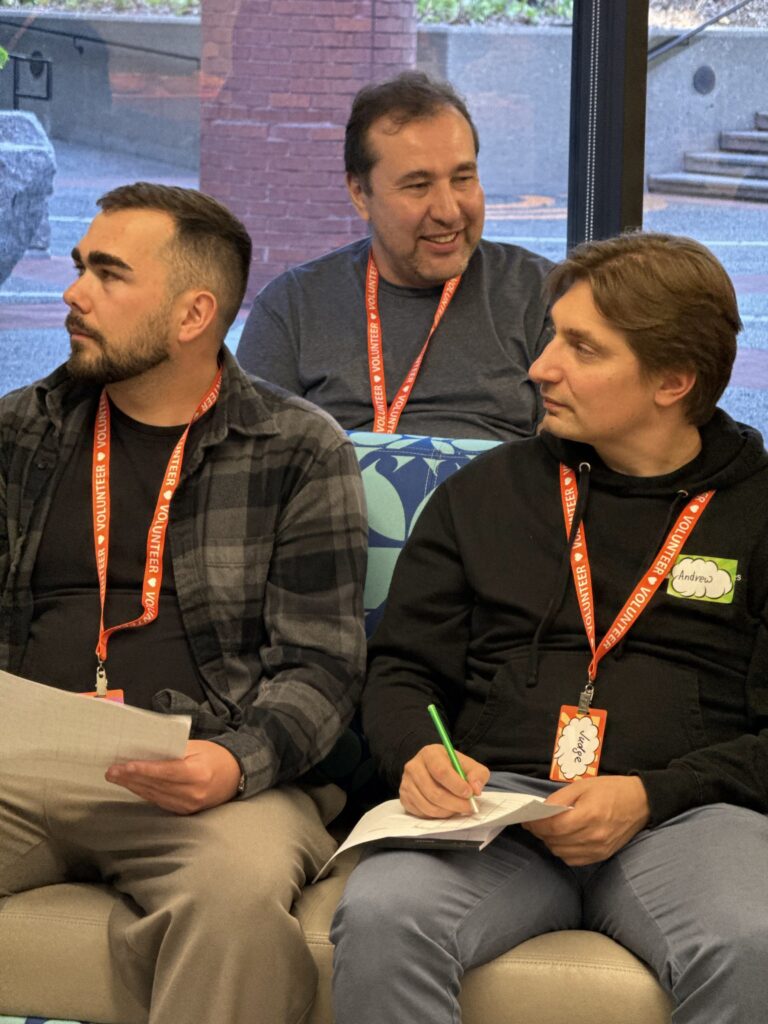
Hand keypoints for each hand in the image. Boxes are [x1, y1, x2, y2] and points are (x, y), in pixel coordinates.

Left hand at [105, 740, 241, 813]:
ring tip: (116, 777)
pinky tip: (132, 785)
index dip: (144, 770)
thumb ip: (174, 749)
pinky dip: (144, 792)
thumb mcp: (198, 746)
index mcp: (198, 773)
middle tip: (111, 770)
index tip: (125, 766)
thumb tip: (147, 749)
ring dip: (133, 786)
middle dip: (131, 778)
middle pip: (156, 785)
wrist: (235, 776)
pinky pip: (159, 801)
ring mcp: (188, 805)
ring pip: (154, 795)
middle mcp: (192, 793)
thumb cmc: (215, 756)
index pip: (166, 772)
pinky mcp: (184, 811)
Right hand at [399, 743, 489, 818]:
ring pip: (428, 806)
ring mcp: (406, 783)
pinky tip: (445, 808)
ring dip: (447, 811)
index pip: (441, 771)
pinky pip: (422, 813)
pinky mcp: (404, 797)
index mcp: (429, 753)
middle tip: (469, 807)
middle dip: (455, 803)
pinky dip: (437, 815)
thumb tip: (475, 789)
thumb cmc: (451, 766)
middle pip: (434, 792)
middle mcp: (413, 766)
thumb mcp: (467, 764)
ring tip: (458, 808)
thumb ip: (477, 774)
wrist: (431, 769)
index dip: (456, 785)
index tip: (470, 794)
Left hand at [523, 775, 649, 865]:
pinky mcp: (602, 856)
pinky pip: (574, 860)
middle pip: (555, 841)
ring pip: (562, 853)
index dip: (536, 825)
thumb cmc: (611, 789)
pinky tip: (562, 839)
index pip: (554, 827)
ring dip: (550, 842)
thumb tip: (540, 811)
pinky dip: (563, 851)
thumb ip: (559, 799)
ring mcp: (599, 849)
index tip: (527, 819)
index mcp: (589, 815)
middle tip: (534, 823)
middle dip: (540, 833)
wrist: (641, 802)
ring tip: (548, 830)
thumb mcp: (582, 785)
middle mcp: (594, 836)